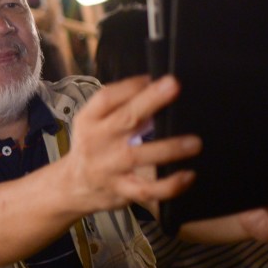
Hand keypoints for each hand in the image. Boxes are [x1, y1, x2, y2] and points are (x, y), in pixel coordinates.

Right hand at [64, 75, 201, 212]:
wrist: (73, 186)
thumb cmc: (92, 146)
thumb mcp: (93, 122)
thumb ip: (117, 106)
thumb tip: (154, 85)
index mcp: (89, 120)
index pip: (106, 98)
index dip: (130, 86)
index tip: (152, 78)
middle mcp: (97, 141)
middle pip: (125, 118)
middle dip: (150, 101)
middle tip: (173, 85)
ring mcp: (108, 167)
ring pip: (138, 156)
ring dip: (168, 148)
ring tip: (194, 143)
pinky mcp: (121, 189)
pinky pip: (147, 190)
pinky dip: (169, 185)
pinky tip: (188, 176)